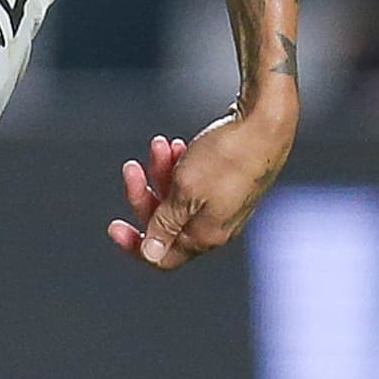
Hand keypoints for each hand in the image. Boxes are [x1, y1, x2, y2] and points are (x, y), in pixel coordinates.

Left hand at [107, 107, 294, 270]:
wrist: (266, 121)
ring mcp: (224, 203)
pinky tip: (174, 145)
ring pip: (176, 197)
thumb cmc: (226, 157)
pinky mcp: (228, 182)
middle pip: (163, 223)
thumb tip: (151, 256)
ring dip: (160, 172)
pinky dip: (179, 165)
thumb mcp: (184, 192)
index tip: (113, 225)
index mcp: (206, 236)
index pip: (162, 257)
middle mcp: (216, 225)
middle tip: (130, 167)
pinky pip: (192, 181)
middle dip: (143, 194)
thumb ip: (164, 225)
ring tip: (159, 145)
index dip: (135, 244)